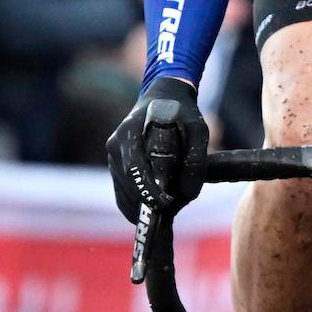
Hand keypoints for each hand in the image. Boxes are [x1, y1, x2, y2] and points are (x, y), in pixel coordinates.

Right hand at [106, 77, 207, 223]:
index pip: (134, 167)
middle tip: (171, 213)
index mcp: (130, 130)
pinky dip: (136, 205)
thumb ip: (196, 158)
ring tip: (167, 212)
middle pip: (127, 183)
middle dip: (147, 203)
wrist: (163, 97)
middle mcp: (116, 144)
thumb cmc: (183, 113)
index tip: (166, 204)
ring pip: (123, 191)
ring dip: (142, 207)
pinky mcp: (115, 165)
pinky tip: (152, 212)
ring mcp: (112, 155)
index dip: (147, 190)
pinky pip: (122, 191)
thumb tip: (188, 194)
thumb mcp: (198, 129)